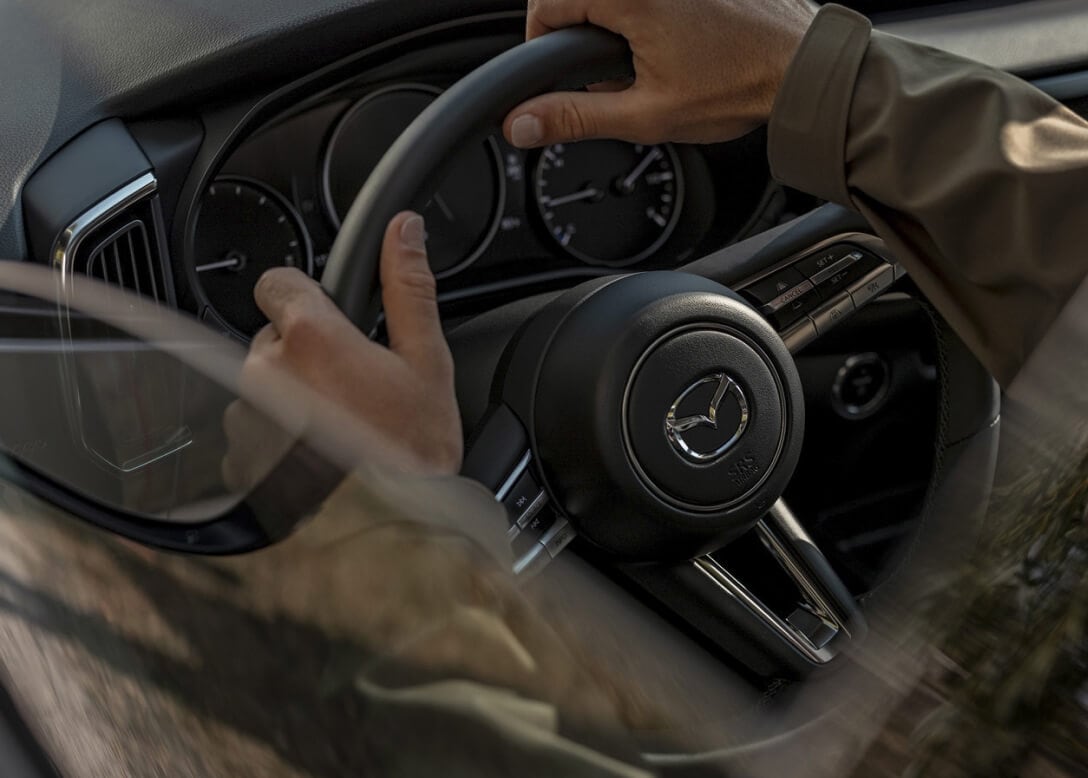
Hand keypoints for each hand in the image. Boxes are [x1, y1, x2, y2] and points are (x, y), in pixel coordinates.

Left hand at [222, 212, 461, 491]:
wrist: (391, 531)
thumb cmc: (413, 454)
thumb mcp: (428, 362)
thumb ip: (409, 289)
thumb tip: (405, 231)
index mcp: (311, 337)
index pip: (278, 281)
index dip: (306, 296)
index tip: (331, 319)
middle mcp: (265, 370)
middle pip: (274, 336)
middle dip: (307, 354)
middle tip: (353, 389)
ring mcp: (246, 416)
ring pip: (262, 383)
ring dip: (291, 396)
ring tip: (337, 428)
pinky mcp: (238, 456)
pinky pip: (252, 427)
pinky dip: (277, 436)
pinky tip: (317, 453)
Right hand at [503, 0, 815, 147]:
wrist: (802, 68)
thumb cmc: (738, 87)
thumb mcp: (646, 115)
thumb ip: (575, 116)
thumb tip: (521, 123)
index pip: (544, 4)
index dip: (540, 46)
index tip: (557, 76)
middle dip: (576, 33)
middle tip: (603, 75)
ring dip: (609, 23)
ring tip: (644, 60)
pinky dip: (639, 13)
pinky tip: (668, 42)